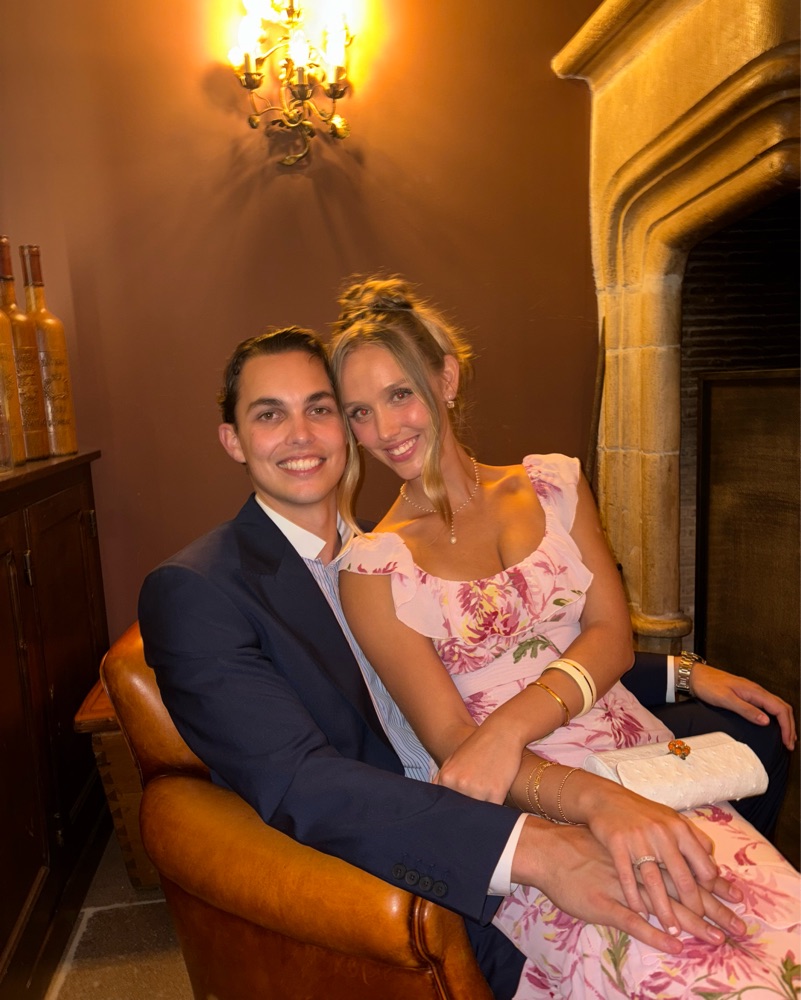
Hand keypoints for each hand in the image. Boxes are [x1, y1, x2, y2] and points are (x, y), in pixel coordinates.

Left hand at [432, 724, 522, 804]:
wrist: (501, 732)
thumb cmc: (477, 746)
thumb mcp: (453, 760)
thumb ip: (442, 780)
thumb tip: (433, 798)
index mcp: (447, 778)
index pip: (446, 804)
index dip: (452, 809)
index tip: (456, 810)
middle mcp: (460, 785)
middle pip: (461, 810)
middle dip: (465, 811)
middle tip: (471, 806)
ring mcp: (479, 789)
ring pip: (478, 812)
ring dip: (481, 810)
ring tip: (485, 798)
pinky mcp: (497, 792)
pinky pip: (494, 809)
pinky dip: (494, 806)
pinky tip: (496, 796)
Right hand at [512, 819, 745, 954]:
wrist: (552, 846)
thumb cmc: (589, 841)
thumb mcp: (627, 835)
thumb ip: (654, 844)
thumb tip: (682, 853)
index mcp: (650, 843)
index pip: (688, 865)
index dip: (713, 884)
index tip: (737, 899)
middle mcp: (643, 858)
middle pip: (684, 886)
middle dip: (713, 908)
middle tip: (737, 928)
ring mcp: (626, 878)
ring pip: (664, 902)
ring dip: (690, 922)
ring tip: (712, 939)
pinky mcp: (607, 897)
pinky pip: (635, 915)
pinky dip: (656, 929)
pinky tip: (672, 941)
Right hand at [581, 780, 731, 932]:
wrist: (606, 799)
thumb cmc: (643, 813)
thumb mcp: (672, 819)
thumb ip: (694, 839)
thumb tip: (713, 864)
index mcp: (679, 829)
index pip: (703, 865)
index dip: (708, 889)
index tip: (708, 905)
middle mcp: (662, 834)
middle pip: (682, 878)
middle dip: (692, 906)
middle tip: (697, 927)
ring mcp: (638, 840)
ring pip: (655, 882)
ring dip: (664, 909)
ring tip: (672, 929)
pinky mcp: (617, 844)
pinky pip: (627, 877)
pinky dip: (634, 897)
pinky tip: (640, 913)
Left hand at [690, 662, 796, 749]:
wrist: (695, 675)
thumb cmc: (708, 685)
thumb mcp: (726, 699)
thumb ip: (746, 710)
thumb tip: (766, 721)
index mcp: (755, 691)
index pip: (780, 709)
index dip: (787, 726)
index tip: (787, 741)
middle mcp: (756, 691)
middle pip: (783, 708)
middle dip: (790, 726)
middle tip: (790, 743)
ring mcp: (752, 693)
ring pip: (776, 706)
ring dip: (784, 722)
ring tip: (786, 737)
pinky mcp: (746, 695)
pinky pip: (767, 706)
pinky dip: (775, 717)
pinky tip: (772, 725)